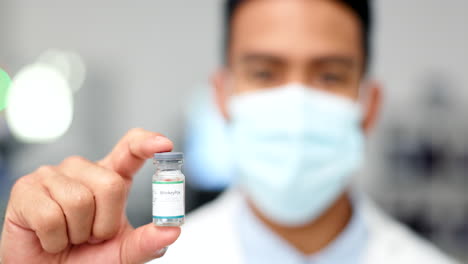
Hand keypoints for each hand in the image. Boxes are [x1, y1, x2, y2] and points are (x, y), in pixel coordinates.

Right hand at [0, 128, 179, 263]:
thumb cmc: (85, 257)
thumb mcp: (122, 252)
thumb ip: (147, 242)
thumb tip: (172, 231)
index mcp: (109, 177)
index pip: (129, 149)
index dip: (146, 143)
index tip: (165, 145)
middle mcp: (82, 169)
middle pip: (111, 184)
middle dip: (106, 223)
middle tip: (92, 236)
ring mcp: (53, 175)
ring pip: (80, 200)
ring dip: (79, 233)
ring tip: (70, 236)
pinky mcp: (26, 188)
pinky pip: (51, 216)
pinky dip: (55, 240)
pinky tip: (51, 239)